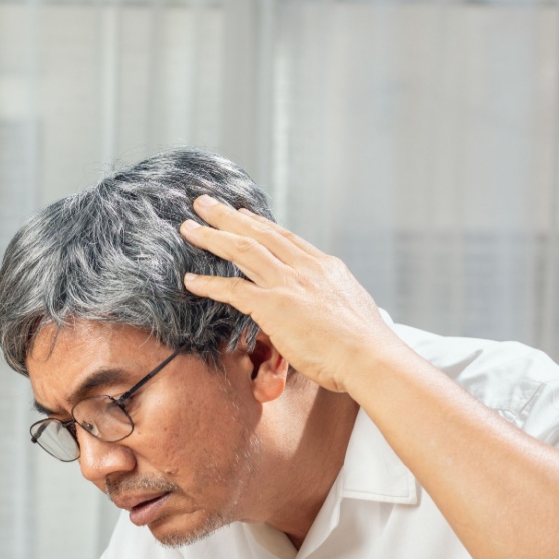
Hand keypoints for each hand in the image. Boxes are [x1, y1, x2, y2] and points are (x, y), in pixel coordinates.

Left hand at [179, 195, 402, 394]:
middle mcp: (305, 268)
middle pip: (260, 233)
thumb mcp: (352, 310)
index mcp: (326, 267)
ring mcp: (289, 284)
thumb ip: (331, 303)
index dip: (260, 224)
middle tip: (204, 202)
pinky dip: (209, 283)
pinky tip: (190, 280)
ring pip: (242, 250)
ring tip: (188, 226)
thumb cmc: (366, 345)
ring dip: (212, 236)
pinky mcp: (274, 306)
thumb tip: (325, 311)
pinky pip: (233, 289)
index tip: (242, 214)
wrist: (370, 356)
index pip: (286, 238)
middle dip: (228, 216)